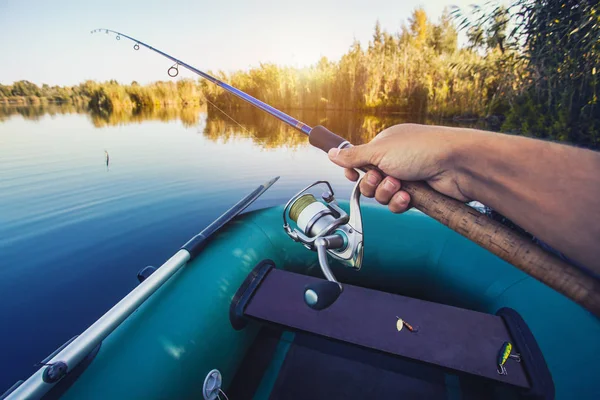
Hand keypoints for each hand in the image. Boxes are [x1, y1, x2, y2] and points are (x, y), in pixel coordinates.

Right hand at [328, 124, 469, 212]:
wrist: (457, 164)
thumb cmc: (421, 149)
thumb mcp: (379, 151)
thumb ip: (353, 156)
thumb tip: (331, 153)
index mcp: (385, 145)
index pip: (359, 161)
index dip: (354, 171)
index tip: (352, 176)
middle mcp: (395, 160)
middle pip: (368, 181)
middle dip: (372, 184)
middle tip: (383, 178)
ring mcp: (407, 177)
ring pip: (382, 195)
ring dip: (386, 193)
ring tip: (400, 186)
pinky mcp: (417, 194)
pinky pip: (397, 204)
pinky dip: (399, 203)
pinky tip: (409, 197)